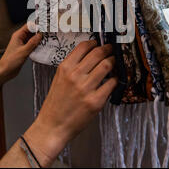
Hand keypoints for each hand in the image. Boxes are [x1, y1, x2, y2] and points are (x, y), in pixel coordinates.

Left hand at [0, 23, 41, 85]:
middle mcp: (20, 38)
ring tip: (47, 38)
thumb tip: (40, 35)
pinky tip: (43, 46)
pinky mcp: (24, 49)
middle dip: (39, 31)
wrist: (5, 70)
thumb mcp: (23, 51)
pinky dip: (37, 44)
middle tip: (48, 32)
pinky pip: (32, 44)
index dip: (37, 25)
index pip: (29, 25)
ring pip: (32, 38)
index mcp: (18, 35)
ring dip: (39, 38)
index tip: (45, 25)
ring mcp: (22, 44)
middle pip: (31, 31)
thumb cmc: (10, 61)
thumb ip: (33, 42)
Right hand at [23, 40, 116, 166]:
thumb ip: (73, 66)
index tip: (100, 43)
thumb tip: (90, 54)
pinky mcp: (95, 101)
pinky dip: (114, 79)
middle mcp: (75, 76)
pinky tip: (113, 80)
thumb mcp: (59, 78)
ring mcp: (86, 88)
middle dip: (108, 49)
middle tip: (111, 50)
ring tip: (114, 62)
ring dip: (113, 61)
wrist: (53, 125)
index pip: (84, 46)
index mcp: (65, 68)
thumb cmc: (57, 102)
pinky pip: (111, 83)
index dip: (95, 42)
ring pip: (107, 65)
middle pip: (98, 53)